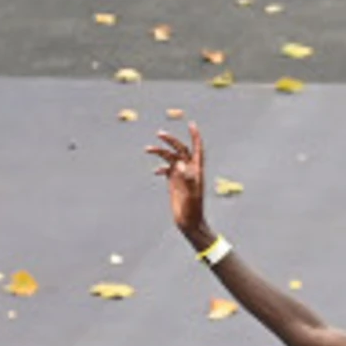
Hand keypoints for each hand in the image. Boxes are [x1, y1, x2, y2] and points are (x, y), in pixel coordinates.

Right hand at [145, 121, 213, 245]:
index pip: (197, 148)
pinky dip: (160, 167)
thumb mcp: (191, 192)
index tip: (191, 124)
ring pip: (170, 158)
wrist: (189, 222)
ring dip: (160, 152)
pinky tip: (155, 171)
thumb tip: (179, 163)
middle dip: (171, 140)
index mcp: (197, 169)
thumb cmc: (193, 208)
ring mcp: (180, 175)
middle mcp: (189, 169)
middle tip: (159, 134)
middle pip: (180, 149)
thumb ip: (187, 177)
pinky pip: (165, 169)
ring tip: (148, 149)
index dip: (195, 136)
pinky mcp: (173, 182)